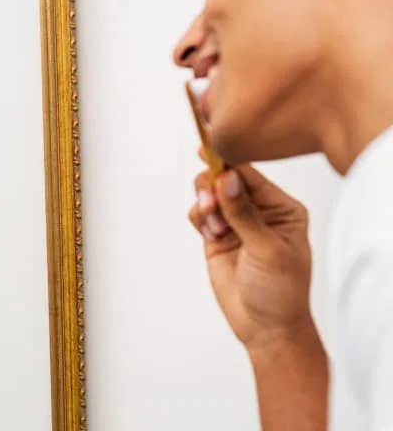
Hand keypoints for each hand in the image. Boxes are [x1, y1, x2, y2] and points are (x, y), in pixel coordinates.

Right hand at [187, 149, 315, 349]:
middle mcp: (259, 210)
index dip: (228, 163)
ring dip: (205, 205)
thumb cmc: (281, 291)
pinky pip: (199, 214)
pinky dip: (199, 220)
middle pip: (225, 179)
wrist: (266, 327)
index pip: (251, 176)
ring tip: (214, 228)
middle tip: (209, 204)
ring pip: (208, 194)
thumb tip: (227, 178)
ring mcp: (236, 223)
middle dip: (212, 188)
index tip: (207, 153)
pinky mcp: (217, 236)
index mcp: (282, 208)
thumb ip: (244, 214)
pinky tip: (212, 237)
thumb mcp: (268, 250)